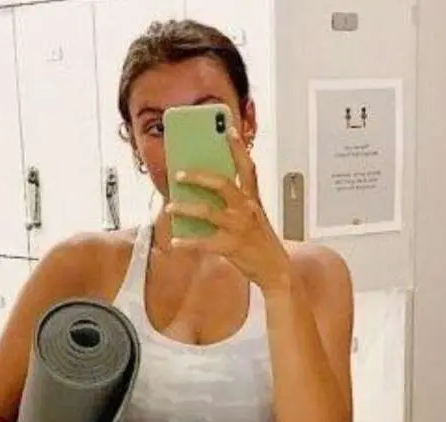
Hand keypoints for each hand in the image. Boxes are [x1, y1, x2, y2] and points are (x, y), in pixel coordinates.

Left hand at [164, 126, 290, 294]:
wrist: (275, 269)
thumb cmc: (260, 241)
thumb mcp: (253, 217)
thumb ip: (235, 203)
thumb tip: (205, 193)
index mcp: (253, 199)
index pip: (247, 167)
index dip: (238, 147)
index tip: (228, 128)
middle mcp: (247, 209)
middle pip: (222, 184)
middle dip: (198, 176)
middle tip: (179, 174)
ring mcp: (239, 227)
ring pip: (207, 211)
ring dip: (185, 208)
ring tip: (170, 207)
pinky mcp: (231, 246)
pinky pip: (203, 242)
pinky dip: (186, 242)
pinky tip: (175, 241)